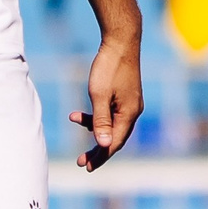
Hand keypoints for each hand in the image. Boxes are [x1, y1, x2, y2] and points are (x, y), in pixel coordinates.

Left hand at [72, 34, 143, 169]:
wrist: (122, 42)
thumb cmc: (109, 68)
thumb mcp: (99, 95)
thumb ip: (100, 121)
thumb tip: (103, 145)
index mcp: (129, 114)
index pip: (114, 143)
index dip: (100, 156)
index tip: (85, 166)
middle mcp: (133, 111)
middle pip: (115, 137)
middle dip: (97, 149)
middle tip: (81, 161)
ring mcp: (131, 103)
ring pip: (112, 125)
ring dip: (93, 128)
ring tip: (74, 119)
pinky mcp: (126, 96)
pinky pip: (112, 114)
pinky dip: (97, 116)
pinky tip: (81, 112)